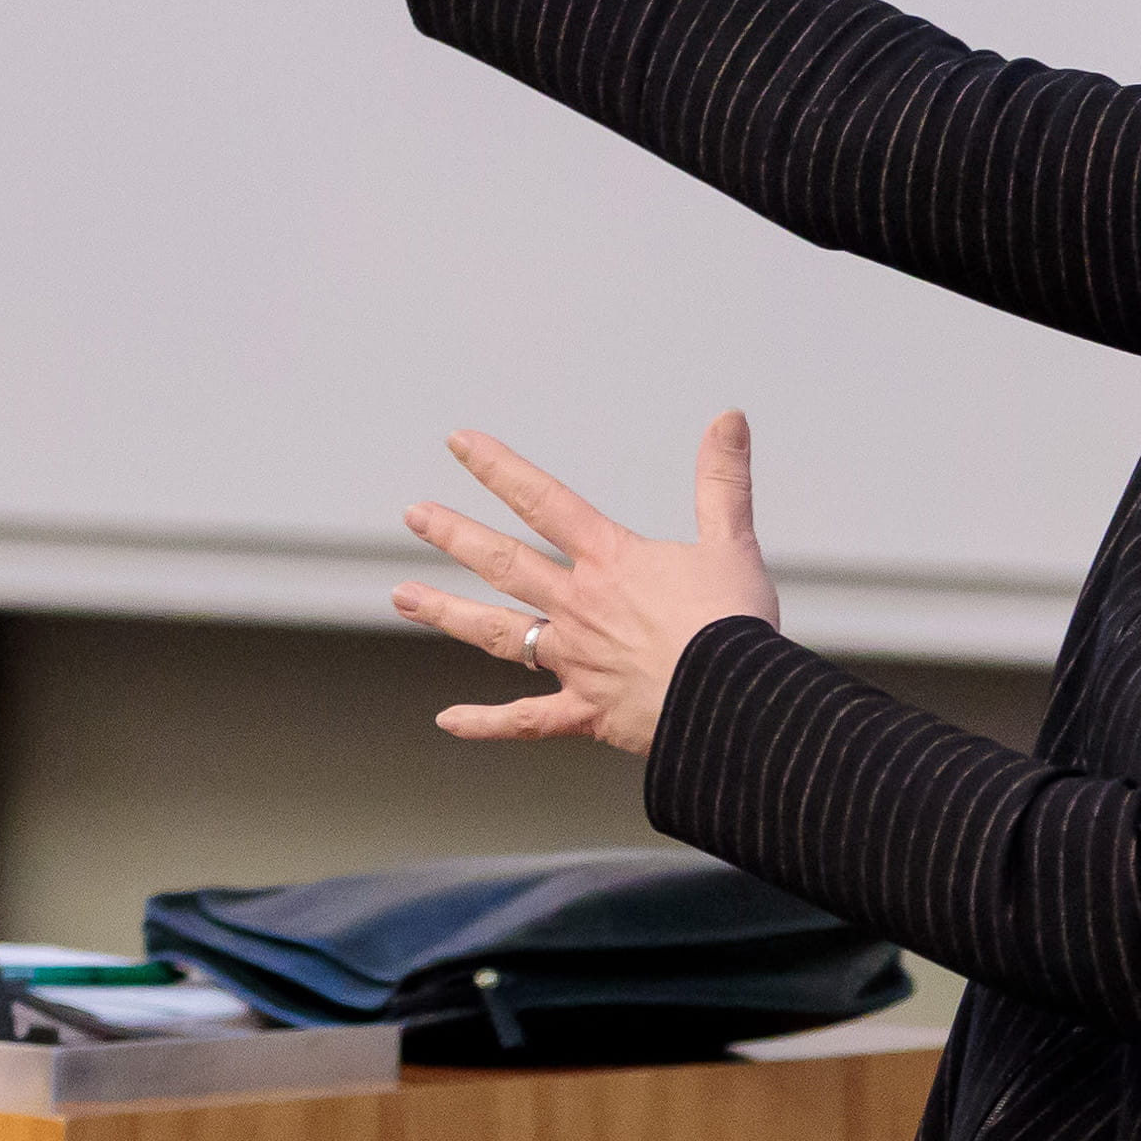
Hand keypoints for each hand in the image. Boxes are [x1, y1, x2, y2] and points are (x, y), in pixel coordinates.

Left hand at [391, 413, 782, 755]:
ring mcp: (575, 660)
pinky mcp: (585, 711)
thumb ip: (723, 479)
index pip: (544, 501)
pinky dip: (485, 723)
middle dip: (455, 535)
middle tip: (414, 515)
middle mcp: (580, 606)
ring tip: (403, 597)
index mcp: (612, 562)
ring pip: (498, 633)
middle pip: (505, 563)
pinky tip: (447, 720)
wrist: (736, 700)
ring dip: (447, 612)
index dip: (499, 468)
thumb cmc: (734, 624)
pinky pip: (525, 720)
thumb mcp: (732, 541)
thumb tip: (730, 417)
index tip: (460, 444)